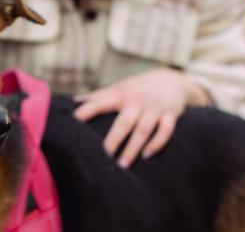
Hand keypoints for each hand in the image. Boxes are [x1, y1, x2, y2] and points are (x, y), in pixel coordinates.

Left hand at [73, 68, 209, 168]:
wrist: (171, 79)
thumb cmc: (137, 88)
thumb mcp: (118, 88)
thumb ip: (98, 96)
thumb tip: (72, 101)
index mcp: (120, 94)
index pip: (99, 103)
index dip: (85, 111)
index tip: (73, 123)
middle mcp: (137, 101)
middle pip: (123, 122)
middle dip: (113, 140)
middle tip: (103, 157)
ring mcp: (154, 108)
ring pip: (143, 130)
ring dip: (133, 148)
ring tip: (122, 165)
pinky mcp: (170, 114)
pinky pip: (165, 131)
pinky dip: (156, 144)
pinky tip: (146, 156)